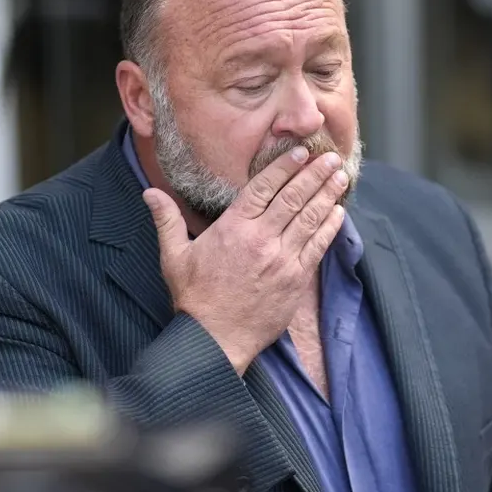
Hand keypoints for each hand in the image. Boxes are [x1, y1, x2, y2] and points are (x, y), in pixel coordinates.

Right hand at [143, 148, 349, 374]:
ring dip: (327, 196)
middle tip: (330, 157)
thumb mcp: (174, 257)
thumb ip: (167, 221)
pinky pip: (317, 247)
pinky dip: (329, 228)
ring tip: (340, 177)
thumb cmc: (195, 298)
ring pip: (309, 219)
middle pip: (293, 198)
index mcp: (233, 228)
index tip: (299, 151)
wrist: (216, 339)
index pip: (263, 188)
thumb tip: (150, 193)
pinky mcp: (296, 279)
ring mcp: (282, 259)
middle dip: (314, 175)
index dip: (283, 167)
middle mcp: (261, 239)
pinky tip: (339, 213)